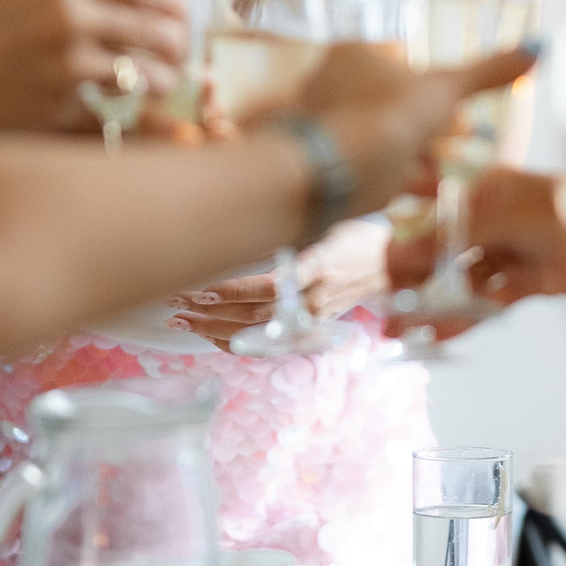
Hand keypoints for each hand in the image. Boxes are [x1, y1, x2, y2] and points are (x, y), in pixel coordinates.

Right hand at [0, 0, 187, 139]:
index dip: (178, 6)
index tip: (182, 18)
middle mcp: (71, 14)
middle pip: (160, 31)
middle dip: (177, 49)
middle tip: (176, 58)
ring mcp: (66, 62)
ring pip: (150, 77)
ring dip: (161, 86)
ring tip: (156, 89)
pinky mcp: (59, 106)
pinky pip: (122, 120)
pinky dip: (141, 124)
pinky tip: (143, 122)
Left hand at [167, 219, 390, 345]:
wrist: (390, 263)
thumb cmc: (353, 233)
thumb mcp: (326, 222)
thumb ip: (289, 231)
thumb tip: (241, 223)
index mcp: (319, 266)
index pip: (270, 286)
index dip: (236, 291)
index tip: (203, 287)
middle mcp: (316, 297)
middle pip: (256, 314)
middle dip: (212, 311)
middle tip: (176, 304)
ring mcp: (312, 318)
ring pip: (258, 332)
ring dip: (216, 329)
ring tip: (182, 321)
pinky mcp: (310, 328)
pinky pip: (268, 343)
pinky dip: (237, 342)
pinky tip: (209, 337)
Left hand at [299, 43, 538, 217]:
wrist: (332, 175)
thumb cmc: (385, 117)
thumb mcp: (446, 89)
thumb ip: (488, 72)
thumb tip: (539, 47)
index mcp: (354, 54)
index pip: (401, 58)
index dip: (435, 79)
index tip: (460, 101)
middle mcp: (335, 86)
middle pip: (394, 101)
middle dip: (432, 122)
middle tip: (465, 136)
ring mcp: (331, 130)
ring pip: (385, 138)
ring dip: (421, 154)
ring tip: (453, 168)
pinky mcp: (331, 168)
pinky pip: (375, 169)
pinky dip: (405, 178)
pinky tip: (434, 191)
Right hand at [382, 169, 565, 339]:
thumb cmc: (561, 207)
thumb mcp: (497, 215)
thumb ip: (447, 236)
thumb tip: (398, 253)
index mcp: (483, 188)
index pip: (432, 208)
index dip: (404, 231)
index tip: (377, 259)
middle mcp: (492, 219)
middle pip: (442, 251)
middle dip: (412, 277)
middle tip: (383, 303)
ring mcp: (509, 252)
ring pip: (460, 280)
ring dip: (431, 303)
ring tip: (399, 328)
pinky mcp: (526, 283)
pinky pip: (485, 303)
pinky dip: (462, 319)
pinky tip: (436, 334)